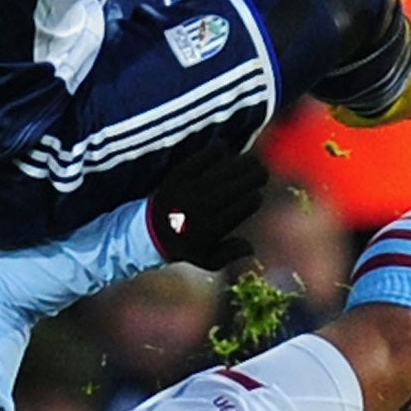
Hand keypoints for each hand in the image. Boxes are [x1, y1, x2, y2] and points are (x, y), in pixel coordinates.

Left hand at [147, 139, 268, 268]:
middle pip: (233, 189)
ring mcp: (187, 190)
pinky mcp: (176, 176)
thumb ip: (230, 253)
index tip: (259, 195)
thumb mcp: (207, 260)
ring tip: (252, 160)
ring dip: (240, 164)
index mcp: (209, 230)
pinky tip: (224, 150)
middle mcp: (199, 208)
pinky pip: (199, 160)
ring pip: (220, 173)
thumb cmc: (184, 246)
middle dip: (252, 178)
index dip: (253, 200)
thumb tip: (252, 248)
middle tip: (263, 172)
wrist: (148, 232)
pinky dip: (213, 153)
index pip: (239, 210)